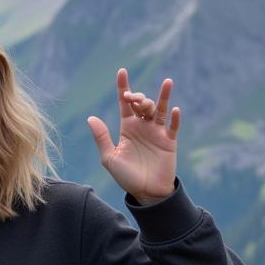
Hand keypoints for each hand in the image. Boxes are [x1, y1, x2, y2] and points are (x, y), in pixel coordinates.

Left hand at [87, 68, 179, 203]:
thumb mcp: (109, 157)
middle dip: (138, 97)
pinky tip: (173, 109)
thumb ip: (102, 137)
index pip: (124, 104)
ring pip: (159, 110)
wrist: (145, 193)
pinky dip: (174, 118)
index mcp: (127, 128)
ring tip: (165, 84)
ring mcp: (157, 133)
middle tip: (132, 98)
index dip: (123, 87)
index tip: (121, 71)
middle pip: (142, 104)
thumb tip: (91, 118)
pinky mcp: (169, 142)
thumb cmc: (126, 176)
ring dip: (161, 98)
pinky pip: (173, 127)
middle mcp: (142, 127)